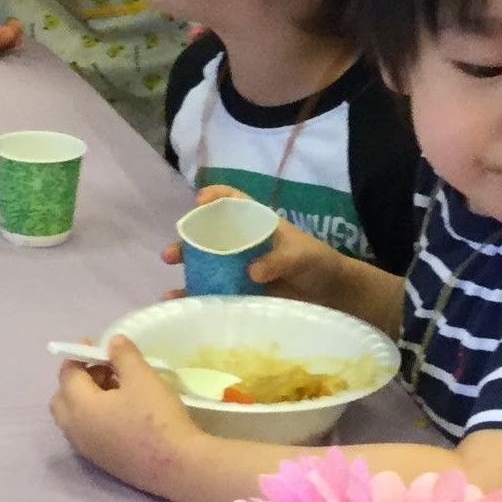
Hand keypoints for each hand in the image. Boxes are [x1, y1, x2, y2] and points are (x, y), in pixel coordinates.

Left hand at [50, 336, 201, 499]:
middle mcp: (75, 430)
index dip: (77, 356)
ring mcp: (87, 448)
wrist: (176, 465)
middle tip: (103, 369)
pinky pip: (86, 432)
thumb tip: (112, 341)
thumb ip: (124, 356)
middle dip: (77, 379)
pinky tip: (122, 413)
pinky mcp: (101, 460)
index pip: (67, 375)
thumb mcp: (142, 378)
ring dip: (85, 399)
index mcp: (80, 407)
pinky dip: (93, 416)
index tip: (92, 343)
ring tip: (116, 389)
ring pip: (73, 417)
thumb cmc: (157, 417)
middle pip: (62, 399)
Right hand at [163, 186, 350, 304]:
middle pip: (209, 235)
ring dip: (185, 273)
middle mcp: (242, 244)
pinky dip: (196, 297)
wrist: (331, 295)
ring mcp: (239, 268)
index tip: (200, 201)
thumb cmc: (318, 264)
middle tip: (171, 254)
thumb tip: (252, 271)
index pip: (234, 201)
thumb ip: (280, 260)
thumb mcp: (303, 256)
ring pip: (205, 265)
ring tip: (170, 289)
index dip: (216, 196)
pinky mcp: (240, 292)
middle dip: (187, 242)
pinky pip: (214, 292)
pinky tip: (180, 305)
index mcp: (258, 224)